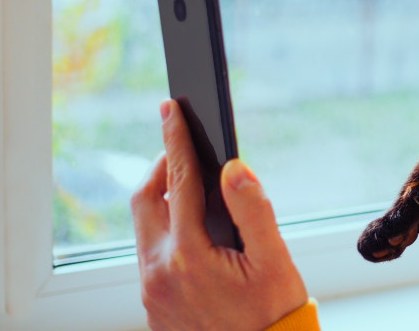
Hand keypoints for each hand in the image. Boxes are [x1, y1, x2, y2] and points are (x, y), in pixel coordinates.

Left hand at [131, 100, 307, 330]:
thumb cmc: (272, 315)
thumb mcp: (274, 261)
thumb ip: (253, 210)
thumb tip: (233, 168)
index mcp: (188, 255)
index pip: (178, 182)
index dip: (175, 141)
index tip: (171, 109)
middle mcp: (158, 272)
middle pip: (144, 200)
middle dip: (160, 168)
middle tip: (182, 148)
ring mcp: (150, 291)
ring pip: (145, 228)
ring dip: (163, 201)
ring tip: (194, 189)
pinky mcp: (153, 304)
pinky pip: (150, 254)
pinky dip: (166, 230)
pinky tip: (194, 232)